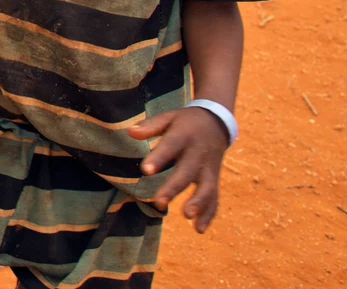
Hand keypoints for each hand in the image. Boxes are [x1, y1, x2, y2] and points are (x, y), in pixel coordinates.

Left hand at [129, 106, 230, 231]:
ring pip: (207, 188)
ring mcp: (208, 168)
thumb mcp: (168, 117)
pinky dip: (209, 213)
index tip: (145, 170)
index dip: (159, 159)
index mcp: (184, 136)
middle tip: (159, 202)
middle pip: (187, 172)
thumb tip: (130, 132)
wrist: (216, 122)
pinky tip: (198, 229)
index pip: (171, 147)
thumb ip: (150, 126)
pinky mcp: (214, 179)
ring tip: (187, 216)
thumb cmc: (185, 122)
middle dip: (174, 187)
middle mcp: (198, 154)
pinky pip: (214, 197)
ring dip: (199, 203)